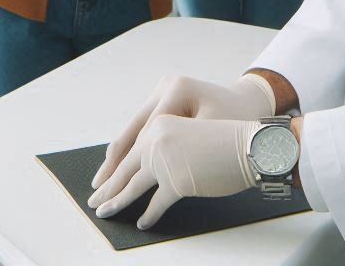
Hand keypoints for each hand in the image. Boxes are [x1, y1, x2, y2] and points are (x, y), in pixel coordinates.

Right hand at [90, 74, 273, 189]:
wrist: (251, 104)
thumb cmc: (237, 121)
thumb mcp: (210, 135)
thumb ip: (179, 149)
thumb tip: (149, 173)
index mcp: (177, 89)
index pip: (147, 130)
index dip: (129, 160)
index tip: (114, 183)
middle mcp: (166, 86)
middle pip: (134, 127)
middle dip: (115, 161)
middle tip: (98, 186)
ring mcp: (164, 91)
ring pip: (136, 128)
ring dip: (120, 156)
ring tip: (102, 180)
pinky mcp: (166, 101)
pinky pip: (145, 128)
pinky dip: (133, 148)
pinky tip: (119, 166)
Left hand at [90, 116, 255, 228]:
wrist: (251, 145)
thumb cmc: (225, 139)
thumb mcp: (188, 133)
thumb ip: (165, 145)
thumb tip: (142, 169)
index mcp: (161, 123)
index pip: (132, 147)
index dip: (115, 166)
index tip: (102, 178)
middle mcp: (158, 138)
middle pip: (127, 166)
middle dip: (109, 186)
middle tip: (94, 199)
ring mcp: (165, 160)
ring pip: (134, 185)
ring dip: (118, 201)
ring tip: (106, 211)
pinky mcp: (176, 182)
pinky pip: (156, 203)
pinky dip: (149, 214)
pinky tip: (142, 221)